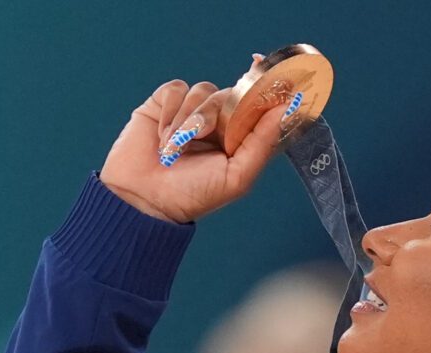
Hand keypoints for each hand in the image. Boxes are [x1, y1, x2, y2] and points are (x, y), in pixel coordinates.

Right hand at [99, 56, 286, 223]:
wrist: (144, 198)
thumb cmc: (193, 195)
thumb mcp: (237, 175)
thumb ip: (262, 142)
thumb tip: (286, 108)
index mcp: (238, 139)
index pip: (258, 107)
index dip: (265, 90)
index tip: (271, 76)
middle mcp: (218, 123)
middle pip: (230, 95)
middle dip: (216, 113)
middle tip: (200, 136)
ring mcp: (191, 112)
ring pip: (204, 90)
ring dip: (190, 117)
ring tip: (175, 147)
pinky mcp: (165, 104)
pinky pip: (177, 88)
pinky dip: (171, 110)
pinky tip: (163, 134)